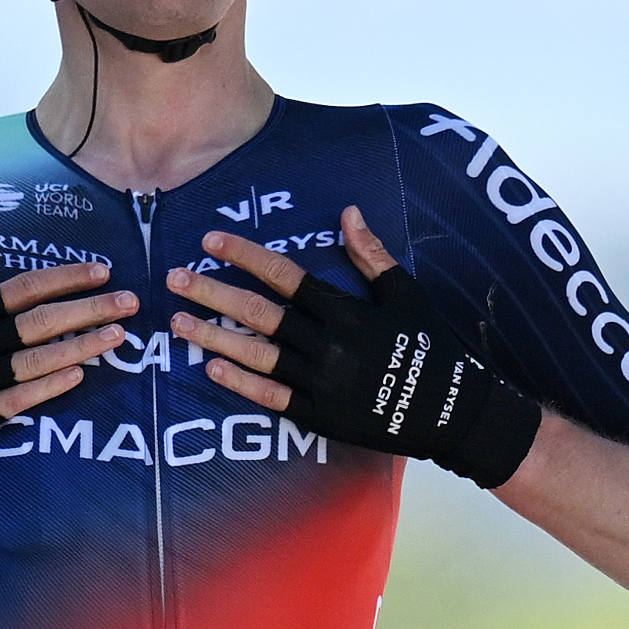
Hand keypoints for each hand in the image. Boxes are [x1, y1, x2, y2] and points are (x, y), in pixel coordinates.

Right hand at [0, 218, 136, 508]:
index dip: (64, 279)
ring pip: (35, 361)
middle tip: (130, 302)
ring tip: (118, 336)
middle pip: (39, 323)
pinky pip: (16, 401)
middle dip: (87, 310)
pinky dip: (47, 388)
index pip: (21, 290)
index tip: (101, 270)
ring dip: (80, 347)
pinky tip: (79, 376)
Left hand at [164, 207, 543, 490]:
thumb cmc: (432, 347)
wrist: (453, 412)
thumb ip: (371, 256)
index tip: (211, 241)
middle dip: (214, 294)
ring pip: (257, 356)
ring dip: (214, 337)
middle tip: (175, 279)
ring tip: (178, 323)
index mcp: (348, 310)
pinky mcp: (320, 416)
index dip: (245, 256)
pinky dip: (241, 383)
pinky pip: (272, 398)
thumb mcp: (406, 295)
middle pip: (260, 314)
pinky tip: (210, 367)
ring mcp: (322, 383)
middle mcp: (329, 344)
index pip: (286, 276)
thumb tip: (345, 212)